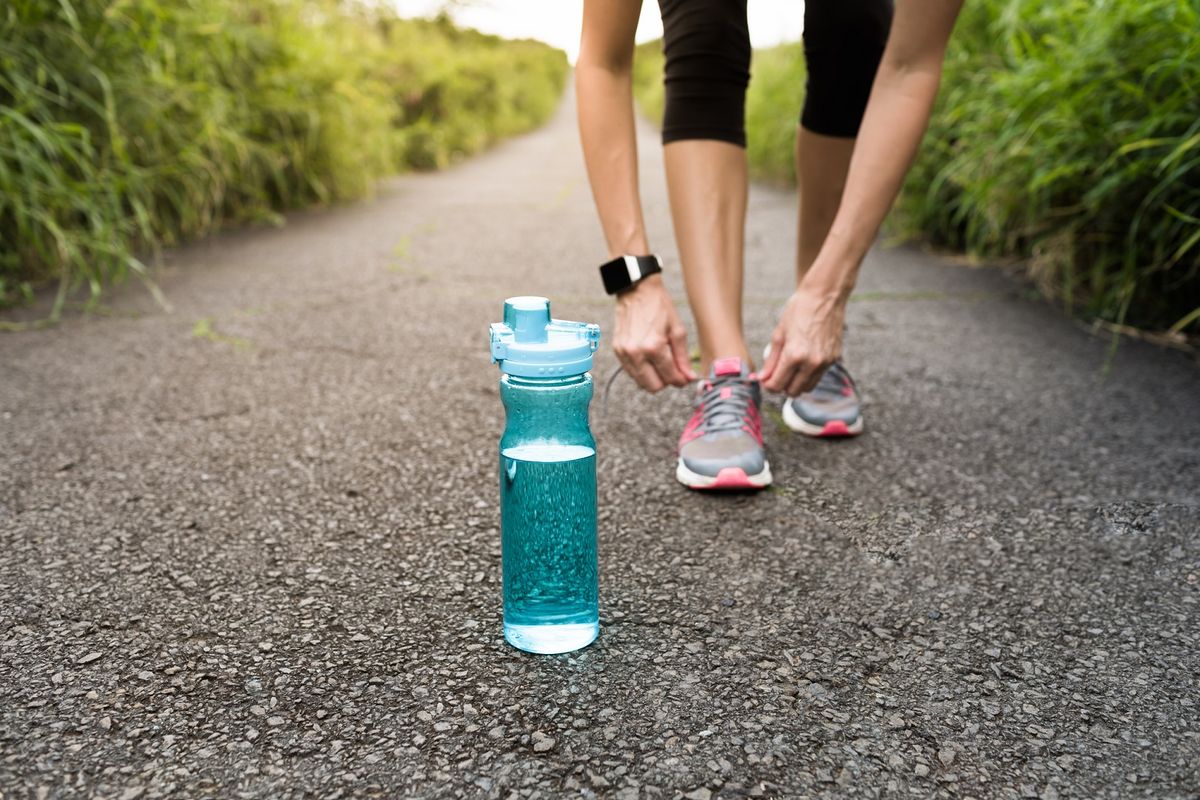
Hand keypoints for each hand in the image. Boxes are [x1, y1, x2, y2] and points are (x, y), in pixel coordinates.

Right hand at [613, 275, 697, 391]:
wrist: (637, 290)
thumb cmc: (659, 307)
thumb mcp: (677, 330)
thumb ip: (682, 358)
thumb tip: (688, 377)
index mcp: (653, 347)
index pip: (669, 377)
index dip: (680, 380)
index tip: (685, 378)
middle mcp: (635, 353)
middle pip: (653, 387)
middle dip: (666, 381)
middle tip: (673, 371)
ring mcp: (624, 353)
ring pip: (640, 382)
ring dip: (653, 377)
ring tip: (661, 362)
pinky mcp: (617, 350)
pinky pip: (631, 372)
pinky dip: (642, 370)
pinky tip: (649, 358)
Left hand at [760, 286, 846, 396]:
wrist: (824, 296)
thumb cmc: (799, 310)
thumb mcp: (779, 334)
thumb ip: (771, 360)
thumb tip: (763, 378)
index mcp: (794, 356)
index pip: (777, 385)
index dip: (768, 385)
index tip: (765, 380)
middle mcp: (812, 363)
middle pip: (793, 391)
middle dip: (781, 386)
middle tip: (776, 375)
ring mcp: (825, 362)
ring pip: (807, 387)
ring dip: (796, 383)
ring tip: (789, 369)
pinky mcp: (834, 359)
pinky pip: (819, 376)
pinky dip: (809, 374)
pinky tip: (803, 361)